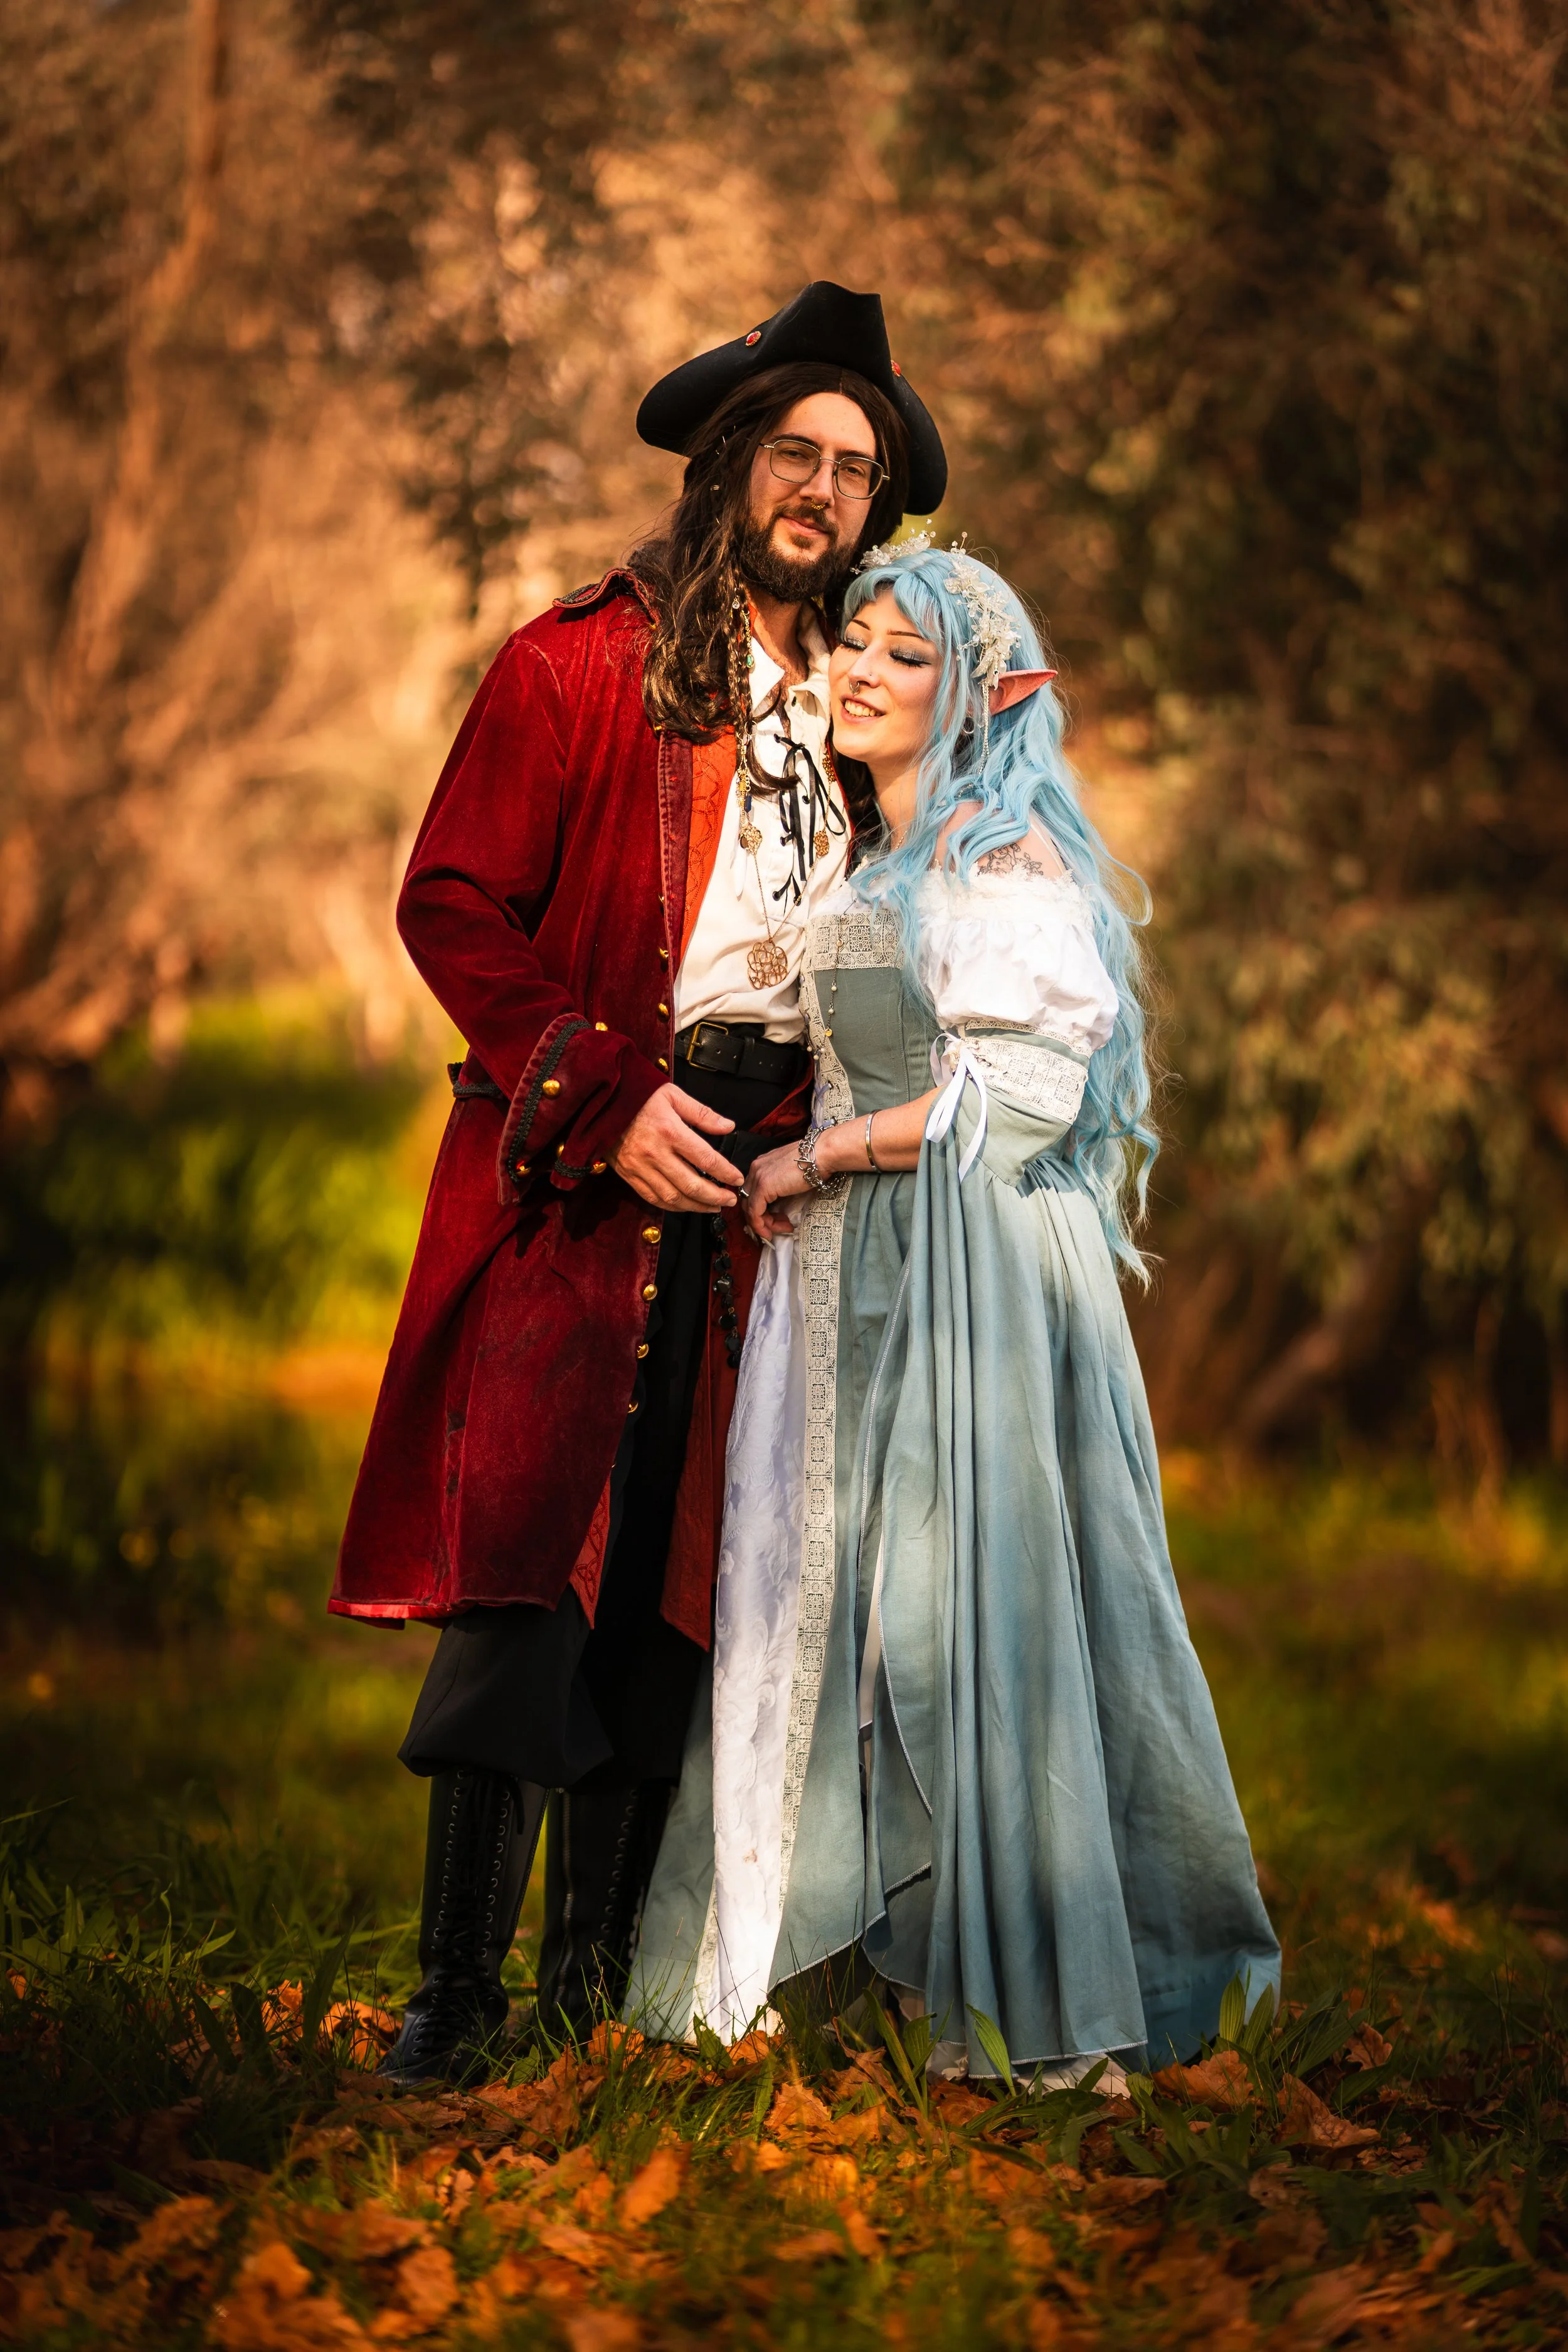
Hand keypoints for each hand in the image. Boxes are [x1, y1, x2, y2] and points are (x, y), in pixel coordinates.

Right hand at [610, 1083, 740, 1211]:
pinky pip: (653, 1198)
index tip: (737, 1179)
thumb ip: (702, 1113)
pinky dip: (673, 1207)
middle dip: (715, 1196)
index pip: (705, 1159)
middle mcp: (655, 1153)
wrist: (600, 1105)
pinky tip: (687, 1206)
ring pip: (673, 1197)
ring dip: (696, 1206)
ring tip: (713, 1207)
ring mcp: (640, 1167)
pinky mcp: (629, 1175)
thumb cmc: (639, 1097)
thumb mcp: (672, 1095)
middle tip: (730, 1200)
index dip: (725, 1172)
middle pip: (691, 1184)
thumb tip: (728, 1127)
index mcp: (670, 1131)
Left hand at [742, 1140, 812, 1242]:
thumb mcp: (790, 1174)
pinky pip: (755, 1212)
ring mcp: (757, 1177)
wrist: (821, 1154)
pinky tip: (772, 1230)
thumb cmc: (814, 1162)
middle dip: (763, 1218)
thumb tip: (780, 1203)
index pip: (752, 1193)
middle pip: (749, 1201)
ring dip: (765, 1224)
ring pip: (750, 1209)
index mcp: (761, 1165)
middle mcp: (755, 1169)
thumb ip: (781, 1186)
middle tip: (781, 1225)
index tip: (778, 1219)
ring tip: (783, 1227)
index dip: (762, 1210)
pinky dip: (761, 1225)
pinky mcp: (763, 1187)